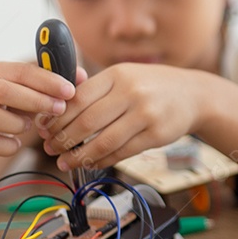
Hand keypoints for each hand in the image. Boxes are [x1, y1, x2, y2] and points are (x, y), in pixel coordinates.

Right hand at [0, 61, 83, 157]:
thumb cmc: (12, 101)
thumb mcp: (31, 87)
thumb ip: (56, 81)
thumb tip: (82, 76)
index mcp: (0, 71)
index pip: (24, 71)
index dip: (48, 81)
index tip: (69, 91)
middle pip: (4, 91)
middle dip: (36, 101)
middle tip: (59, 109)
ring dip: (15, 123)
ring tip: (30, 126)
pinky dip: (5, 145)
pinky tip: (17, 144)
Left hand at [39, 63, 201, 170]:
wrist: (194, 94)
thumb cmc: (152, 86)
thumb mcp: (125, 75)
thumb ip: (95, 88)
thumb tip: (56, 107)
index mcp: (117, 75)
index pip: (77, 98)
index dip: (56, 117)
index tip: (43, 129)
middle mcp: (131, 92)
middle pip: (87, 122)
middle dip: (63, 139)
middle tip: (50, 149)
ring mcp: (145, 114)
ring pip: (103, 141)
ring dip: (80, 156)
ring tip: (66, 162)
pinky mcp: (156, 135)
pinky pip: (122, 152)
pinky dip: (102, 160)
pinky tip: (91, 163)